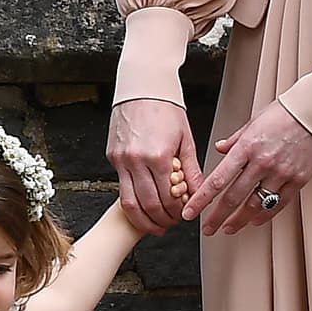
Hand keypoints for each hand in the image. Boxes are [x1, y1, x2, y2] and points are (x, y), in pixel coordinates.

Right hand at [108, 99, 204, 235]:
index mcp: (158, 156)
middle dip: (160, 220)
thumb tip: (199, 194)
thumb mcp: (185, 139)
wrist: (142, 87)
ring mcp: (121, 159)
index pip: (167, 198)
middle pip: (147, 205)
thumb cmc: (165, 108)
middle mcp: (136, 160)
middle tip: (170, 223)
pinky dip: (132, 200)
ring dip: (142, 219)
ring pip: (128, 202)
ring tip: (154, 224)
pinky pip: (121, 186)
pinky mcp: (112, 157)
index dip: (176, 212)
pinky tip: (143, 204)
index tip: (182, 215)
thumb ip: (191, 170)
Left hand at [181, 100, 311, 235]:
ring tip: (229, 228)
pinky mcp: (298, 180)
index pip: (217, 180)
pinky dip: (264, 214)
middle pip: (233, 198)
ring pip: (254, 205)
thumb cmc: (286, 112)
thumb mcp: (254, 121)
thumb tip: (219, 149)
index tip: (190, 212)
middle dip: (217, 217)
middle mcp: (261, 163)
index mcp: (246, 147)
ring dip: (239, 220)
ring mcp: (280, 173)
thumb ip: (235, 139)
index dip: (201, 200)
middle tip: (207, 229)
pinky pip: (278, 203)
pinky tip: (255, 220)